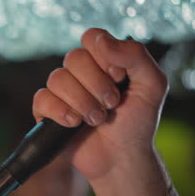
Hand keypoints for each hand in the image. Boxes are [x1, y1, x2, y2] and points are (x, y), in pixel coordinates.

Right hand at [32, 28, 170, 195]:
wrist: (121, 158)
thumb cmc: (137, 124)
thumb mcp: (152, 86)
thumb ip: (135, 56)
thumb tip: (101, 40)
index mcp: (103, 61)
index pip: (91, 37)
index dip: (103, 56)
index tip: (119, 78)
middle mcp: (80, 73)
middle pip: (74, 57)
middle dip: (96, 85)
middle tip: (111, 105)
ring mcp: (62, 92)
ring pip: (57, 78)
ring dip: (82, 102)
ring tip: (96, 120)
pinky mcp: (47, 111)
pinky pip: (42, 99)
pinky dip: (60, 112)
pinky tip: (74, 124)